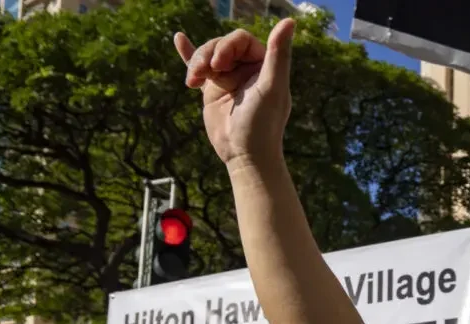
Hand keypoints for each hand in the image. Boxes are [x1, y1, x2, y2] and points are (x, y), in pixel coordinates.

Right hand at [174, 19, 294, 171]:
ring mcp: (228, 79)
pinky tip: (179, 39)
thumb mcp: (271, 86)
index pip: (241, 39)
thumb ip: (279, 54)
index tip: (220, 62)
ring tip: (193, 80)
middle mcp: (247, 69)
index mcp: (264, 65)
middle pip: (222, 45)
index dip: (227, 45)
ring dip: (197, 62)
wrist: (244, 156)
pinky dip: (189, 55)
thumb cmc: (262, 123)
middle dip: (209, 53)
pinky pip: (199, 68)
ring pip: (208, 56)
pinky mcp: (212, 90)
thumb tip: (290, 21)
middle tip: (206, 70)